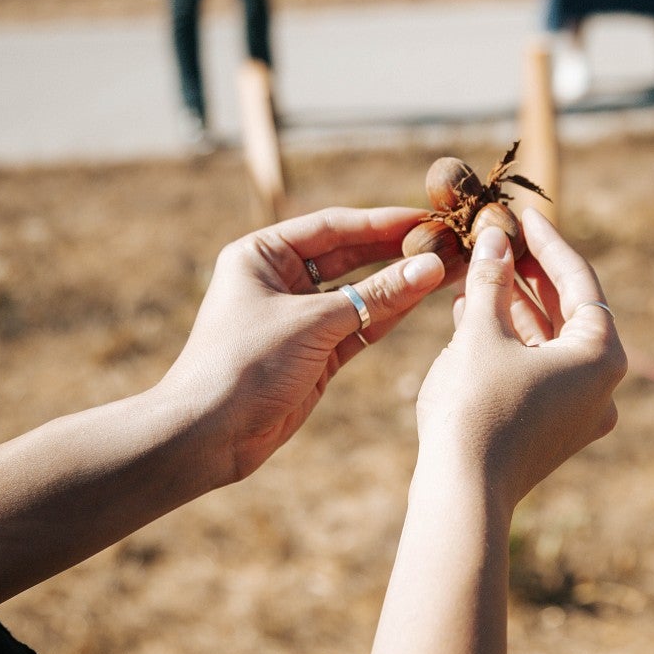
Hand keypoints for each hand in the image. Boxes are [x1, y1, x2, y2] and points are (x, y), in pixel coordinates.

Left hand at [157, 207, 446, 487]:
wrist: (207, 435)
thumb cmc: (245, 364)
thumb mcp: (313, 322)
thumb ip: (376, 294)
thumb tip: (431, 266)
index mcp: (262, 254)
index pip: (332, 226)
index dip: (381, 221)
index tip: (425, 218)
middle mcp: (280, 279)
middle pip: (349, 255)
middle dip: (395, 250)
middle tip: (444, 241)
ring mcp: (299, 317)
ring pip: (359, 291)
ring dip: (398, 282)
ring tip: (445, 267)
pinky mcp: (315, 352)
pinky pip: (359, 324)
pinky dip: (388, 313)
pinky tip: (422, 297)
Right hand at [416, 209, 625, 509]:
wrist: (461, 495)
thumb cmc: (476, 408)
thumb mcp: (481, 333)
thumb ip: (492, 281)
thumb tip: (494, 239)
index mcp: (602, 355)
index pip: (578, 281)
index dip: (547, 243)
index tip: (523, 216)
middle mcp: (603, 384)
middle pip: (569, 311)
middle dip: (529, 275)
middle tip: (500, 240)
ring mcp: (580, 411)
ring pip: (549, 342)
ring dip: (515, 307)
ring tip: (480, 272)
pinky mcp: (554, 429)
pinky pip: (537, 370)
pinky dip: (511, 342)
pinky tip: (473, 316)